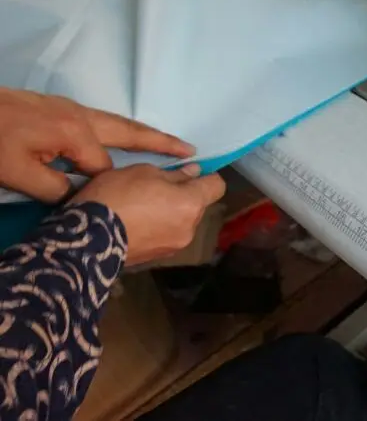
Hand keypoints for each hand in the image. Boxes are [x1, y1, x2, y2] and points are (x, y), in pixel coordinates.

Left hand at [0, 88, 193, 201]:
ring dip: (142, 134)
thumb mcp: (18, 174)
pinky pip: (100, 120)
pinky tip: (119, 138)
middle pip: (129, 131)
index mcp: (76, 133)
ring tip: (168, 144)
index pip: (104, 169)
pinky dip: (120, 130)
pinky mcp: (57, 107)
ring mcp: (69, 108)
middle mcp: (80, 116)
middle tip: (191, 149)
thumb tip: (82, 197)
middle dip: (160, 142)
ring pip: (116, 123)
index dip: (103, 189)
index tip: (99, 207)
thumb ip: (57, 189)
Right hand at [68, 164, 225, 265]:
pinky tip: (135, 223)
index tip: (189, 172)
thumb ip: (174, 174)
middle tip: (156, 188)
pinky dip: (158, 228)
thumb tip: (193, 173)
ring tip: (142, 207)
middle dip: (184, 195)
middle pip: (198, 205)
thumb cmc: (116, 196)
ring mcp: (175, 246)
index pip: (217, 186)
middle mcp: (191, 227)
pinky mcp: (157, 258)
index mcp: (191, 203)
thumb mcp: (143, 171)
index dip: (206, 176)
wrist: (85, 241)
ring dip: (171, 213)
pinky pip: (166, 236)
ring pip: (182, 221)